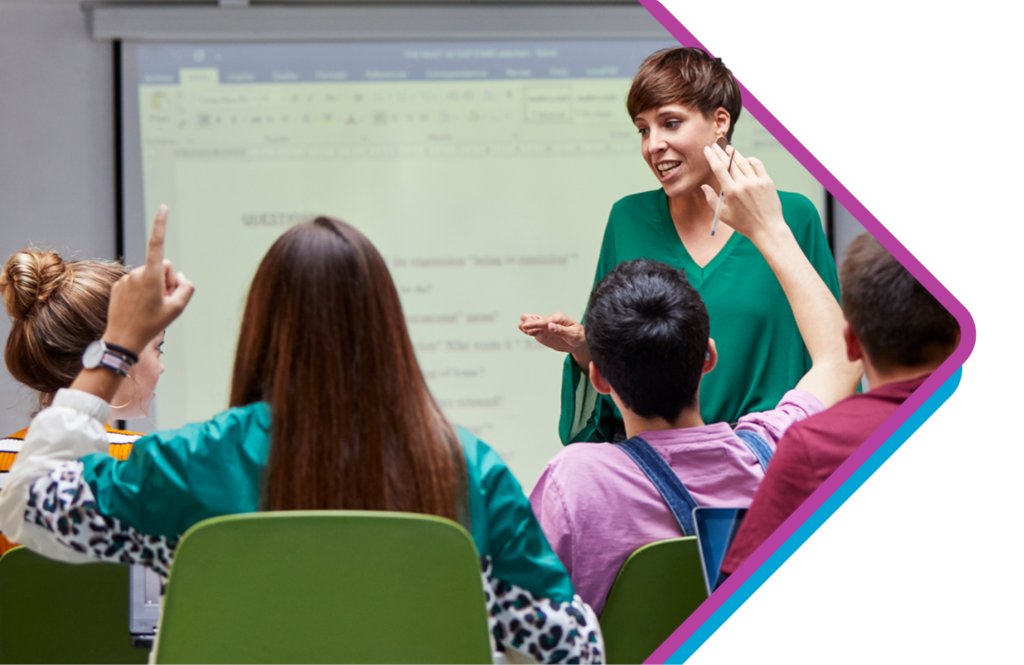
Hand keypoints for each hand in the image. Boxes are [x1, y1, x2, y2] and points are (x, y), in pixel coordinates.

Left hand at [104, 206, 194, 353]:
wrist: (123, 338)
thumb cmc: (152, 324)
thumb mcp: (178, 308)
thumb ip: (186, 287)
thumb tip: (180, 277)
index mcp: (151, 275)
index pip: (157, 244)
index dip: (160, 225)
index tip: (163, 208)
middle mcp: (137, 273)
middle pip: (163, 266)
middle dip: (168, 279)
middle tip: (165, 301)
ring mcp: (126, 279)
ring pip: (150, 275)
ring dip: (156, 287)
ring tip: (151, 307)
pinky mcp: (119, 285)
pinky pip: (138, 282)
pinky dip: (143, 291)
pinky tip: (139, 307)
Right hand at [518, 312, 585, 354]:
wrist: (578, 343)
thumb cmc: (578, 335)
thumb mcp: (573, 334)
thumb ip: (561, 330)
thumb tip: (550, 326)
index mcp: (557, 317)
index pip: (542, 320)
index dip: (533, 324)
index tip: (526, 327)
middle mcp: (548, 320)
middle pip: (528, 317)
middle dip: (527, 323)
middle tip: (535, 332)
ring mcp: (543, 327)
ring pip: (526, 322)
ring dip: (526, 329)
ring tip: (538, 334)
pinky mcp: (541, 334)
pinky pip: (529, 331)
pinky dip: (528, 332)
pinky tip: (537, 335)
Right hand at [701, 143, 786, 242]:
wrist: (767, 228)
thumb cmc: (743, 224)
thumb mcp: (723, 215)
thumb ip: (711, 199)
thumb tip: (704, 186)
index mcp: (731, 192)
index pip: (719, 169)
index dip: (712, 157)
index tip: (707, 150)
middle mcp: (743, 184)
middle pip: (730, 163)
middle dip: (720, 152)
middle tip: (715, 146)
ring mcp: (756, 182)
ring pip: (743, 162)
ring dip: (734, 154)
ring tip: (728, 149)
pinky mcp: (767, 182)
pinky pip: (758, 165)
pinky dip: (751, 160)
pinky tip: (746, 159)